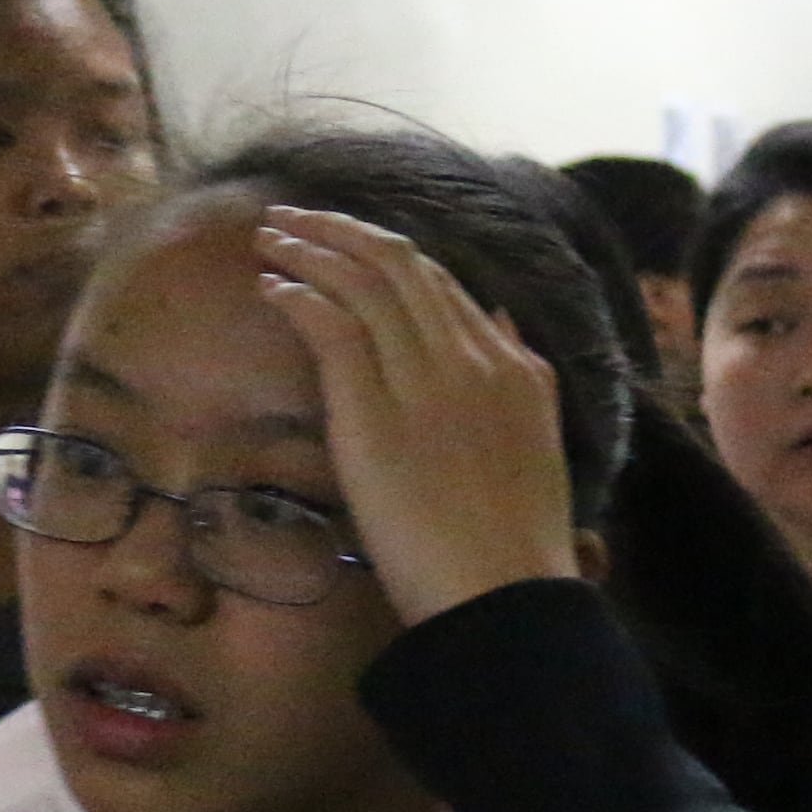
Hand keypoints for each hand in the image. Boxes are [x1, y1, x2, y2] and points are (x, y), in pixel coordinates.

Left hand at [254, 207, 581, 625]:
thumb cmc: (517, 544)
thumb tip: (503, 319)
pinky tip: (272, 286)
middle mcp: (472, 358)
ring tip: (271, 237)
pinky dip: (298, 293)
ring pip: (362, 283)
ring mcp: (422, 378)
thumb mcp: (539, 445)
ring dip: (311, 250)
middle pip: (403, 268)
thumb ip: (521, 379)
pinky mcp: (373, 407)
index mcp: (517, 369)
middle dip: (344, 233)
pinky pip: (330, 324)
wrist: (503, 593)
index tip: (354, 247)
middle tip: (297, 218)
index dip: (394, 257)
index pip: (447, 288)